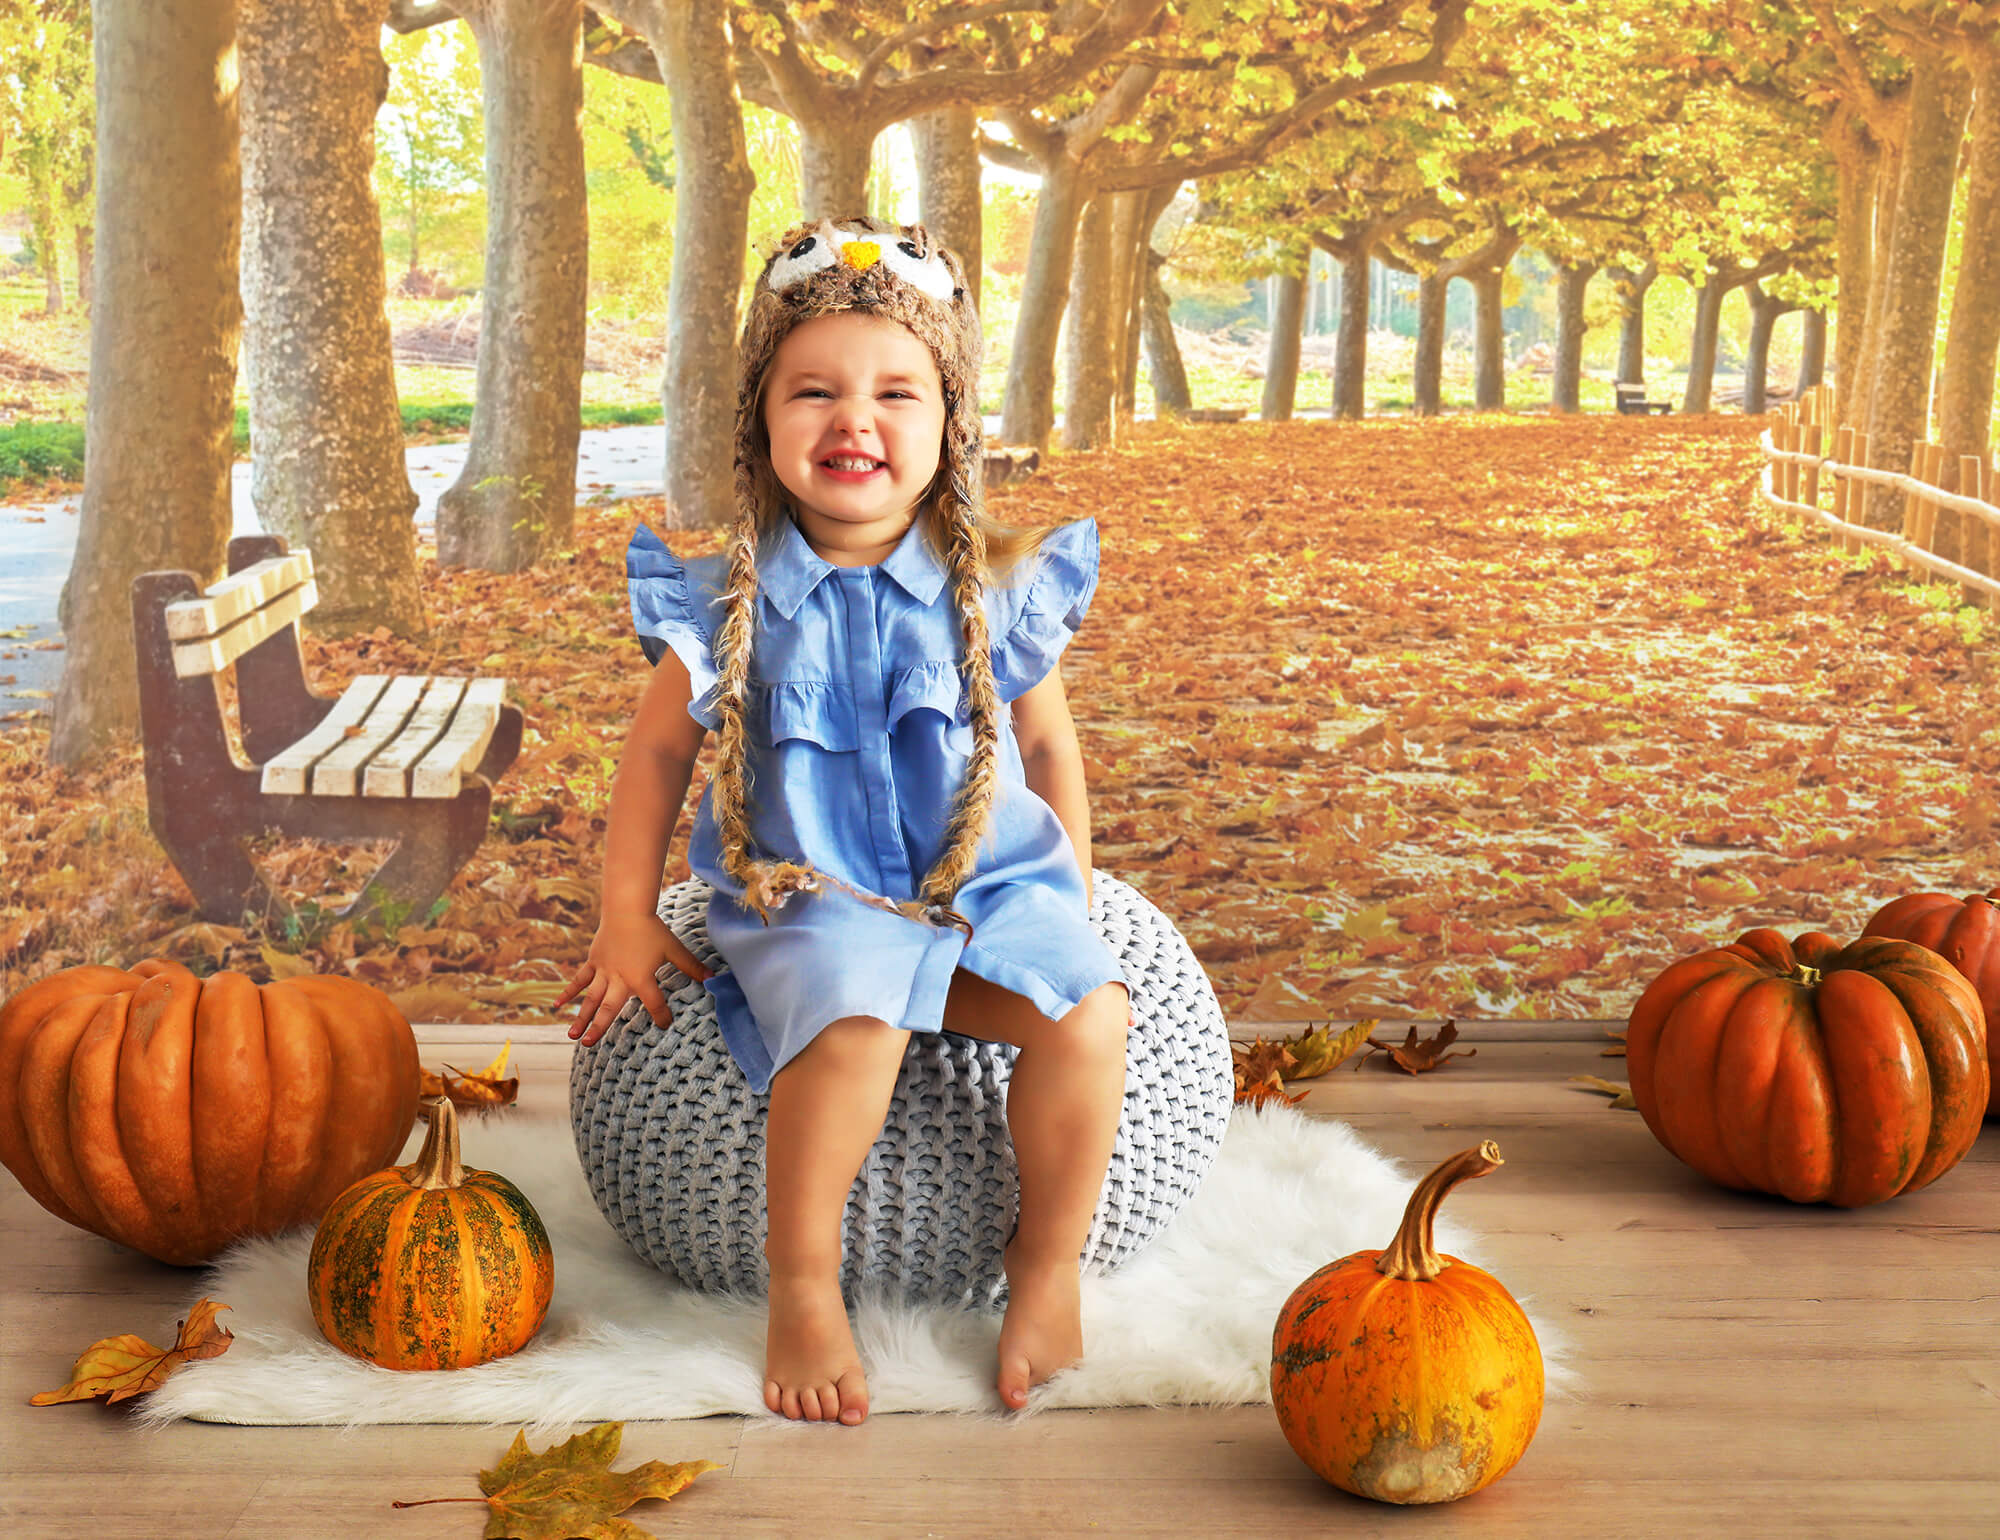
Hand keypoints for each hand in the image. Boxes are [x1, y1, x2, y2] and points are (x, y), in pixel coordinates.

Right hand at [557, 910, 713, 1046]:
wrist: (627, 909)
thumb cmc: (652, 930)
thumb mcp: (674, 949)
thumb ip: (691, 966)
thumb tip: (713, 978)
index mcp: (641, 978)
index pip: (653, 1004)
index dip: (661, 1015)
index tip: (664, 1025)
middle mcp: (619, 979)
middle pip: (609, 1007)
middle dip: (600, 1027)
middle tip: (589, 1044)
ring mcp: (603, 971)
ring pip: (591, 998)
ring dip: (581, 1017)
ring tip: (573, 1036)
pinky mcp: (593, 962)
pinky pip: (580, 980)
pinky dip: (569, 992)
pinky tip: (557, 1005)